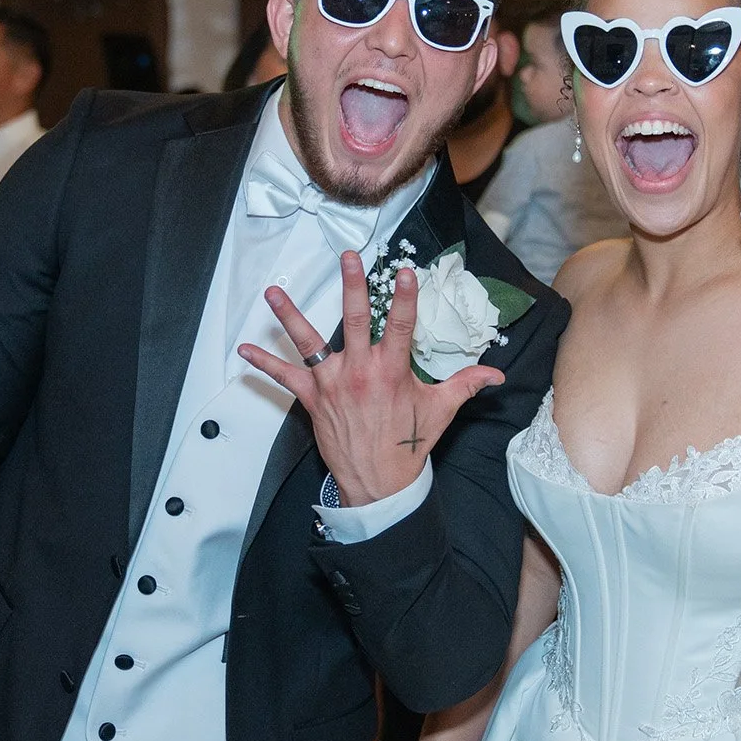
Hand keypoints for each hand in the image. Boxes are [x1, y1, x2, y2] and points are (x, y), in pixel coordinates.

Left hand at [240, 252, 503, 506]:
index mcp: (392, 371)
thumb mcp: (440, 412)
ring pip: (308, 343)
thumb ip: (466, 385)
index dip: (405, 298)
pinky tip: (243, 349)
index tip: (405, 271)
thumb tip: (496, 374)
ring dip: (289, 316)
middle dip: (352, 286)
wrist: (378, 482)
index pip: (402, 325)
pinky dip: (264, 363)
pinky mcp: (313, 399)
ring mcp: (333, 384)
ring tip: (273, 292)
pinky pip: (285, 377)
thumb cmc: (408, 444)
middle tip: (348, 258)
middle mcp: (360, 371)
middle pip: (354, 320)